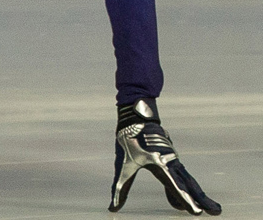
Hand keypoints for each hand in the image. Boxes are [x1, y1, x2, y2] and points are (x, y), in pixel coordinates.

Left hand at [109, 99, 220, 214]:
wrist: (136, 119)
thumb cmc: (128, 141)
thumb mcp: (122, 166)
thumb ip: (120, 189)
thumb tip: (112, 208)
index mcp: (159, 164)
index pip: (175, 187)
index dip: (186, 200)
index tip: (197, 211)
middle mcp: (170, 163)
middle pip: (190, 185)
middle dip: (202, 199)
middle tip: (216, 212)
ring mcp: (174, 160)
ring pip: (189, 181)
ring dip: (199, 195)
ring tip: (212, 208)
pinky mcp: (173, 159)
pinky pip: (183, 176)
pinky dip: (187, 187)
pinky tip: (186, 198)